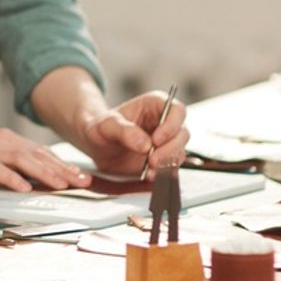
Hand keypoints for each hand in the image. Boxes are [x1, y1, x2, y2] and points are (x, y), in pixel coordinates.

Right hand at [0, 129, 91, 191]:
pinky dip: (11, 179)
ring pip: (22, 160)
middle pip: (37, 156)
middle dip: (62, 170)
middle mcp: (0, 141)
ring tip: (61, 185)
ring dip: (44, 173)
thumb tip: (39, 184)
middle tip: (82, 183)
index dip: (63, 165)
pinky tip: (24, 189)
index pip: (41, 153)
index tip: (82, 178)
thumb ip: (12, 169)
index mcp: (6, 141)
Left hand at [75, 89, 189, 178]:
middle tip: (152, 160)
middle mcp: (165, 122)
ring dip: (168, 163)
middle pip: (182, 134)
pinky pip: (171, 168)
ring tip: (149, 169)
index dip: (171, 125)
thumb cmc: (102, 128)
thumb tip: (145, 144)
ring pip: (180, 152)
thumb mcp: (107, 124)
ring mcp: (166, 143)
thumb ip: (124, 131)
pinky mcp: (163, 160)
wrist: (98, 146)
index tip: (156, 140)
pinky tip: (150, 175)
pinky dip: (163, 174)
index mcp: (155, 104)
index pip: (177, 110)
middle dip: (170, 149)